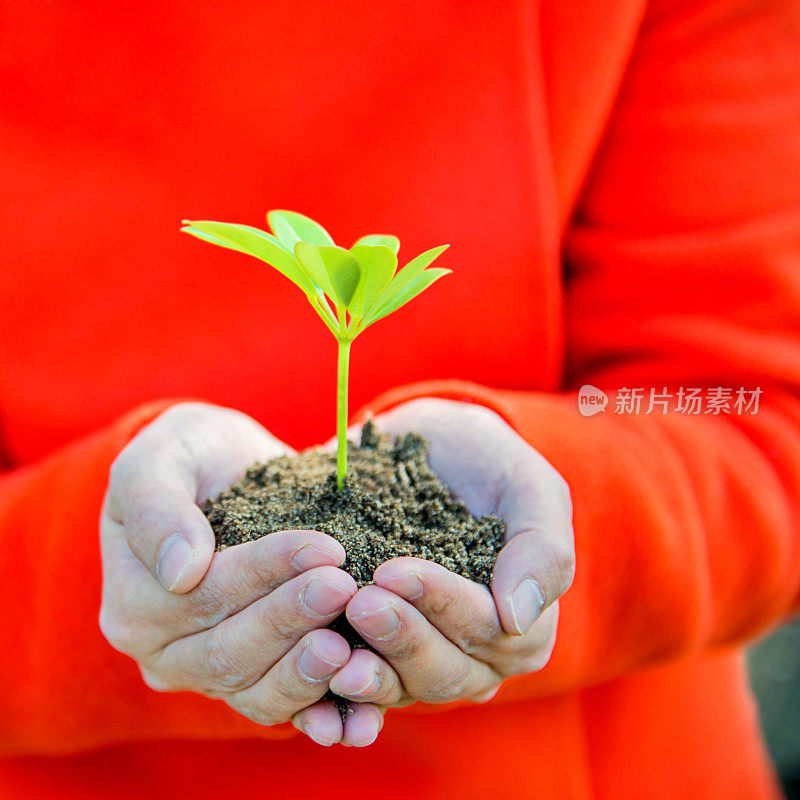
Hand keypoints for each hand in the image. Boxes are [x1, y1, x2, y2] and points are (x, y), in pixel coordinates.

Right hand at [99, 402, 375, 745]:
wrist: (228, 472)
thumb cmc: (191, 456)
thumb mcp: (161, 459)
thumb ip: (157, 507)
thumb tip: (179, 571)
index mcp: (134, 601)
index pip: (202, 596)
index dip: (264, 572)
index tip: (323, 547)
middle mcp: (164, 652)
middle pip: (229, 650)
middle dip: (291, 617)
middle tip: (344, 586)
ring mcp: (210, 673)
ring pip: (256, 689)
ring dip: (306, 671)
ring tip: (350, 644)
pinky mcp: (256, 679)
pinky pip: (283, 707)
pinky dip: (321, 712)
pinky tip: (359, 711)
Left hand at [328, 398, 574, 732]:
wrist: (423, 448)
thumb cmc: (483, 461)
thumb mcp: (526, 484)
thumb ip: (542, 547)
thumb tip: (517, 618)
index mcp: (524, 623)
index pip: (488, 628)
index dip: (441, 603)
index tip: (391, 571)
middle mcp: (480, 655)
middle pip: (446, 670)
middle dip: (402, 637)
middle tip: (359, 602)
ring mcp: (427, 660)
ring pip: (404, 687)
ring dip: (369, 673)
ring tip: (332, 649)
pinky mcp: (381, 657)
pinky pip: (366, 692)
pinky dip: (342, 694)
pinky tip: (318, 682)